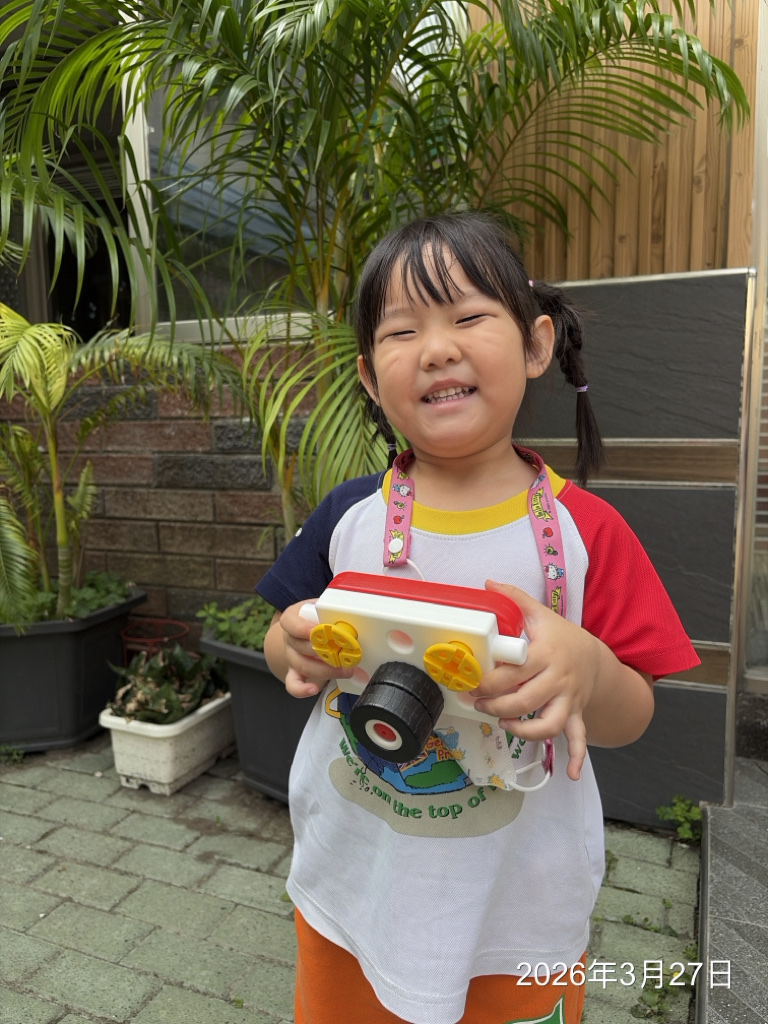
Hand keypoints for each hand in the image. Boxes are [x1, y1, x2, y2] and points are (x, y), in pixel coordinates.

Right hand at [274, 600, 354, 698]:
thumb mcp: (321, 610)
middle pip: (300, 647)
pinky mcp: (294, 673)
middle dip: (324, 651)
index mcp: (292, 620)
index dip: (303, 628)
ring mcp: (291, 657)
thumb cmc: (316, 619)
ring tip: (345, 670)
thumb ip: (332, 613)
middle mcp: (289, 639)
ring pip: (302, 666)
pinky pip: (293, 685)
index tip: (318, 630)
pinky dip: (302, 689)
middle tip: (344, 653)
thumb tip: (355, 620)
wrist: (303, 633)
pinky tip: (314, 689)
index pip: (290, 623)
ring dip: (325, 670)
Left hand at [472, 580, 601, 780]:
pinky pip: (579, 738)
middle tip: (476, 703)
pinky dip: (576, 757)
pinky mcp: (575, 714)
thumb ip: (514, 600)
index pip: (514, 670)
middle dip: (496, 706)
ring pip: (548, 722)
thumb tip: (488, 583)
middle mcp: (558, 678)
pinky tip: (568, 774)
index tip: (470, 682)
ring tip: (501, 724)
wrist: (596, 659)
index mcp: (546, 653)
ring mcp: (569, 699)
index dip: (489, 680)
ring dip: (523, 731)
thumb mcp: (541, 614)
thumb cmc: (562, 637)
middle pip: (525, 700)